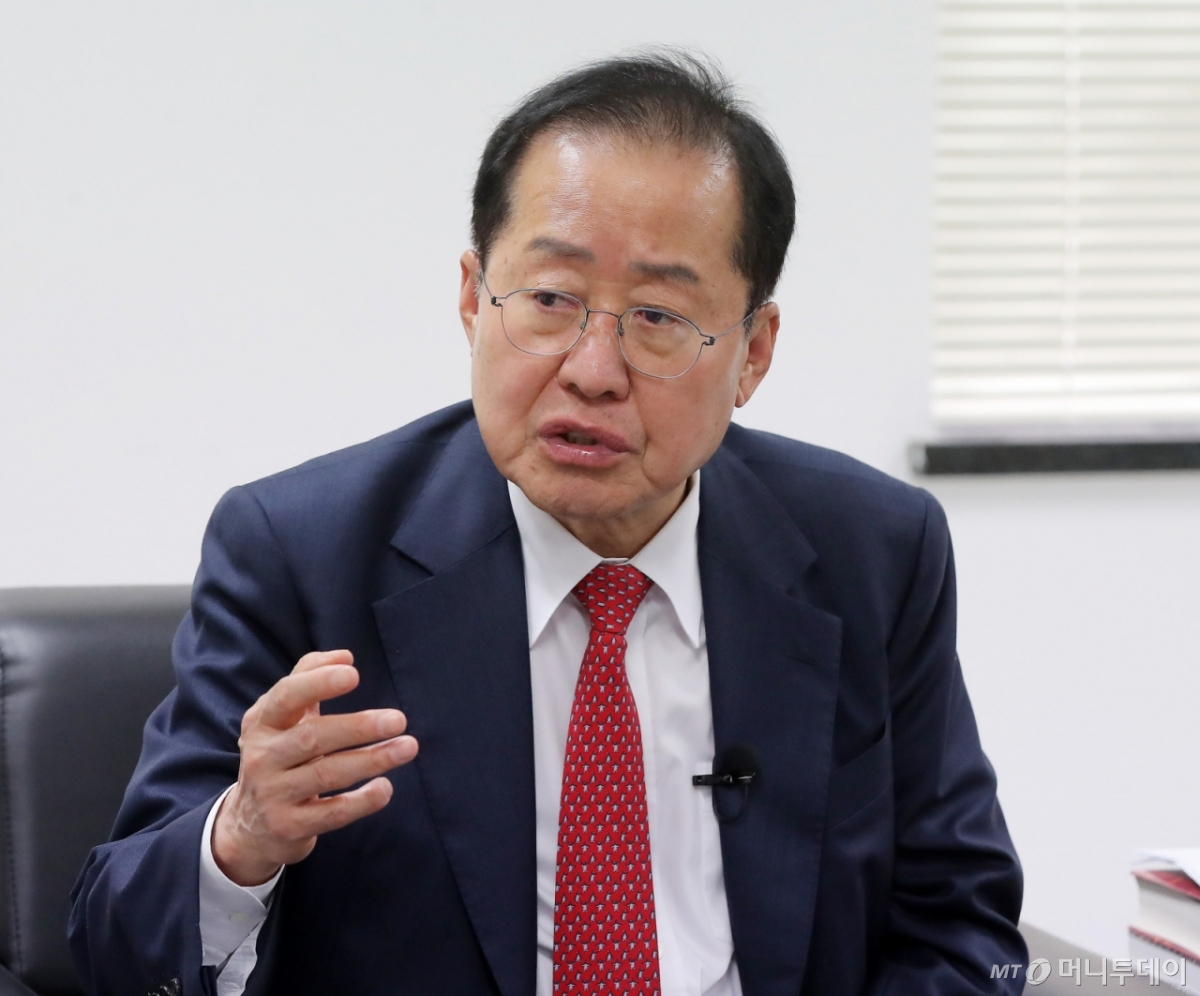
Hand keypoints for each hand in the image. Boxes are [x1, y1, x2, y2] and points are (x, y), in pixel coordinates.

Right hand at [211, 650, 417, 885]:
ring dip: (372, 760)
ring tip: (407, 747)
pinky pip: (331, 814)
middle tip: (399, 719)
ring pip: (327, 774)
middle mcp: (263, 757)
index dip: (318, 683)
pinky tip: (385, 788)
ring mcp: (274, 794)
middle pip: (313, 738)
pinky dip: (361, 802)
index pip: (286, 697)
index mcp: (262, 722)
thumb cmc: (280, 754)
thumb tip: (345, 656)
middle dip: (358, 727)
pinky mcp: (289, 826)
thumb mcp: (283, 716)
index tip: (354, 674)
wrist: (250, 824)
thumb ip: (308, 677)